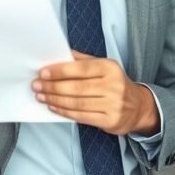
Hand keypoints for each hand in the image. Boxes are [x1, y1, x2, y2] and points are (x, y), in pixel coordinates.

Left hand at [33, 51, 159, 135]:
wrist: (138, 106)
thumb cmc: (114, 83)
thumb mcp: (103, 66)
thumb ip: (83, 60)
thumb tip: (60, 54)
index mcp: (110, 67)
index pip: (81, 68)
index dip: (60, 71)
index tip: (42, 72)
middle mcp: (113, 85)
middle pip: (76, 87)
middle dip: (53, 87)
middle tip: (36, 86)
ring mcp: (113, 105)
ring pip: (77, 103)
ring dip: (55, 100)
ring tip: (41, 97)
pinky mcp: (110, 120)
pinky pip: (82, 116)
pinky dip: (64, 112)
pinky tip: (54, 107)